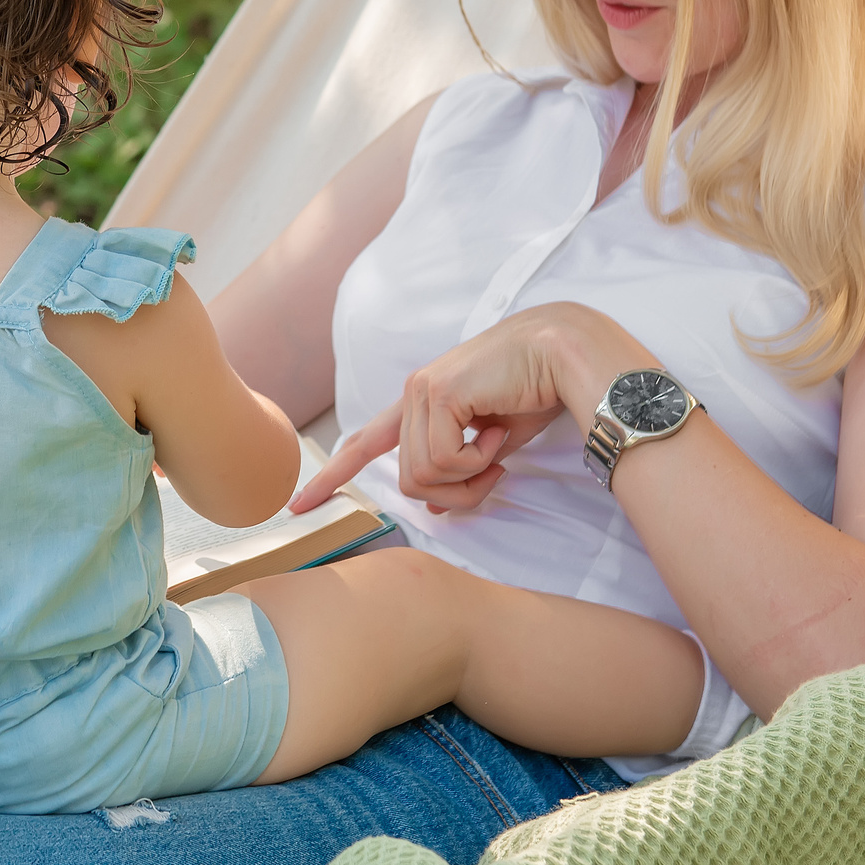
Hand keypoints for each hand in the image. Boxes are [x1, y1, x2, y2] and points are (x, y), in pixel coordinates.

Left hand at [292, 302, 652, 515]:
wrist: (564, 355)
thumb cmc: (536, 392)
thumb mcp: (492, 443)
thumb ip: (460, 469)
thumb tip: (437, 508)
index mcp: (420, 405)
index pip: (366, 443)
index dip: (334, 475)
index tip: (300, 505)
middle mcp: (412, 396)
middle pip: (409, 480)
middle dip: (455, 493)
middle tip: (493, 473)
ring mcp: (421, 392)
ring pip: (422, 475)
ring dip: (469, 477)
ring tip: (497, 444)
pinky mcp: (438, 394)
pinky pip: (443, 459)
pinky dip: (477, 460)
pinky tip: (496, 431)